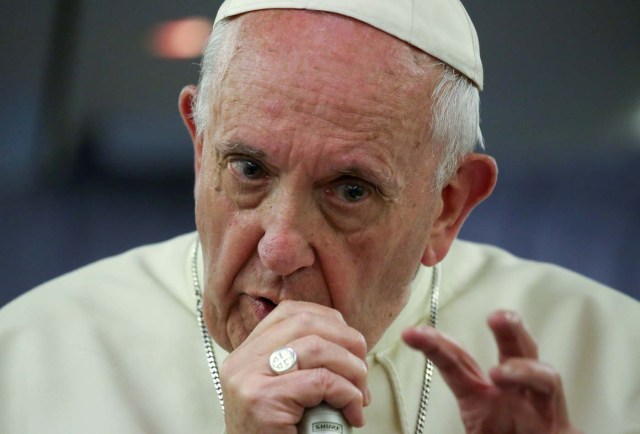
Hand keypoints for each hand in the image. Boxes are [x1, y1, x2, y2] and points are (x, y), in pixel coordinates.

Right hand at [220, 300, 368, 433]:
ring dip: (353, 370)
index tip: (350, 342)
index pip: (291, 312)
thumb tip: (348, 343)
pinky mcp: (262, 400)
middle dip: (347, 341)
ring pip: (318, 349)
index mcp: (246, 353)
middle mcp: (242, 361)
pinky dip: (348, 394)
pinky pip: (321, 382)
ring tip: (360, 394)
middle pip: (306, 324)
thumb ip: (300, 364)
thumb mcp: (283, 391)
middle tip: (362, 369)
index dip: (329, 320)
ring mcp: (249, 378)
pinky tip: (352, 411)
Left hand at [402, 310, 582, 433]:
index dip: (435, 345)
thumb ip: (446, 422)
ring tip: (500, 374)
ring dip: (524, 368)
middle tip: (497, 317)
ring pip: (543, 376)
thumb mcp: (469, 429)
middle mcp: (513, 395)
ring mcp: (539, 409)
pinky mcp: (561, 429)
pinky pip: (555, 402)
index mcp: (482, 398)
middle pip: (514, 351)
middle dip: (508, 328)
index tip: (411, 334)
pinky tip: (532, 393)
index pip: (457, 362)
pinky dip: (543, 390)